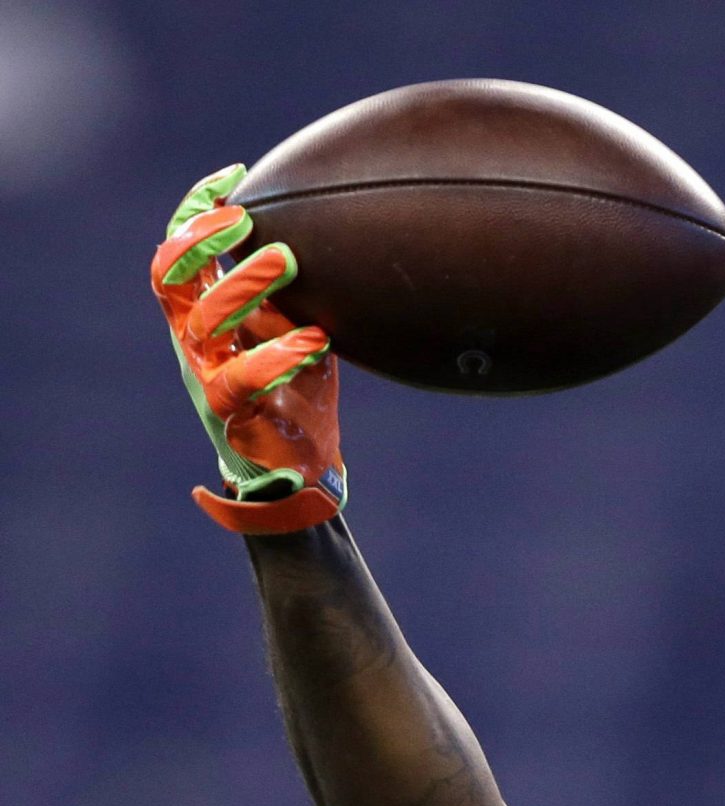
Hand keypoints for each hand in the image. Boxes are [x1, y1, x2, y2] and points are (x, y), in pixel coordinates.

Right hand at [151, 164, 345, 533]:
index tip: (233, 176)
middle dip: (201, 238)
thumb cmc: (295, 391)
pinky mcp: (231, 413)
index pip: (182, 252)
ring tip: (287, 261)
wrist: (296, 470)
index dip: (196, 210)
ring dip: (242, 283)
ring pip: (201, 319)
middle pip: (170, 276)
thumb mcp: (294, 326)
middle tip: (247, 219)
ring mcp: (206, 374)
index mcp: (203, 314)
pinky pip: (240, 378)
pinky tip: (313, 340)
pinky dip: (276, 354)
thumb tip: (314, 236)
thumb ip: (289, 291)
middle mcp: (195, 339)